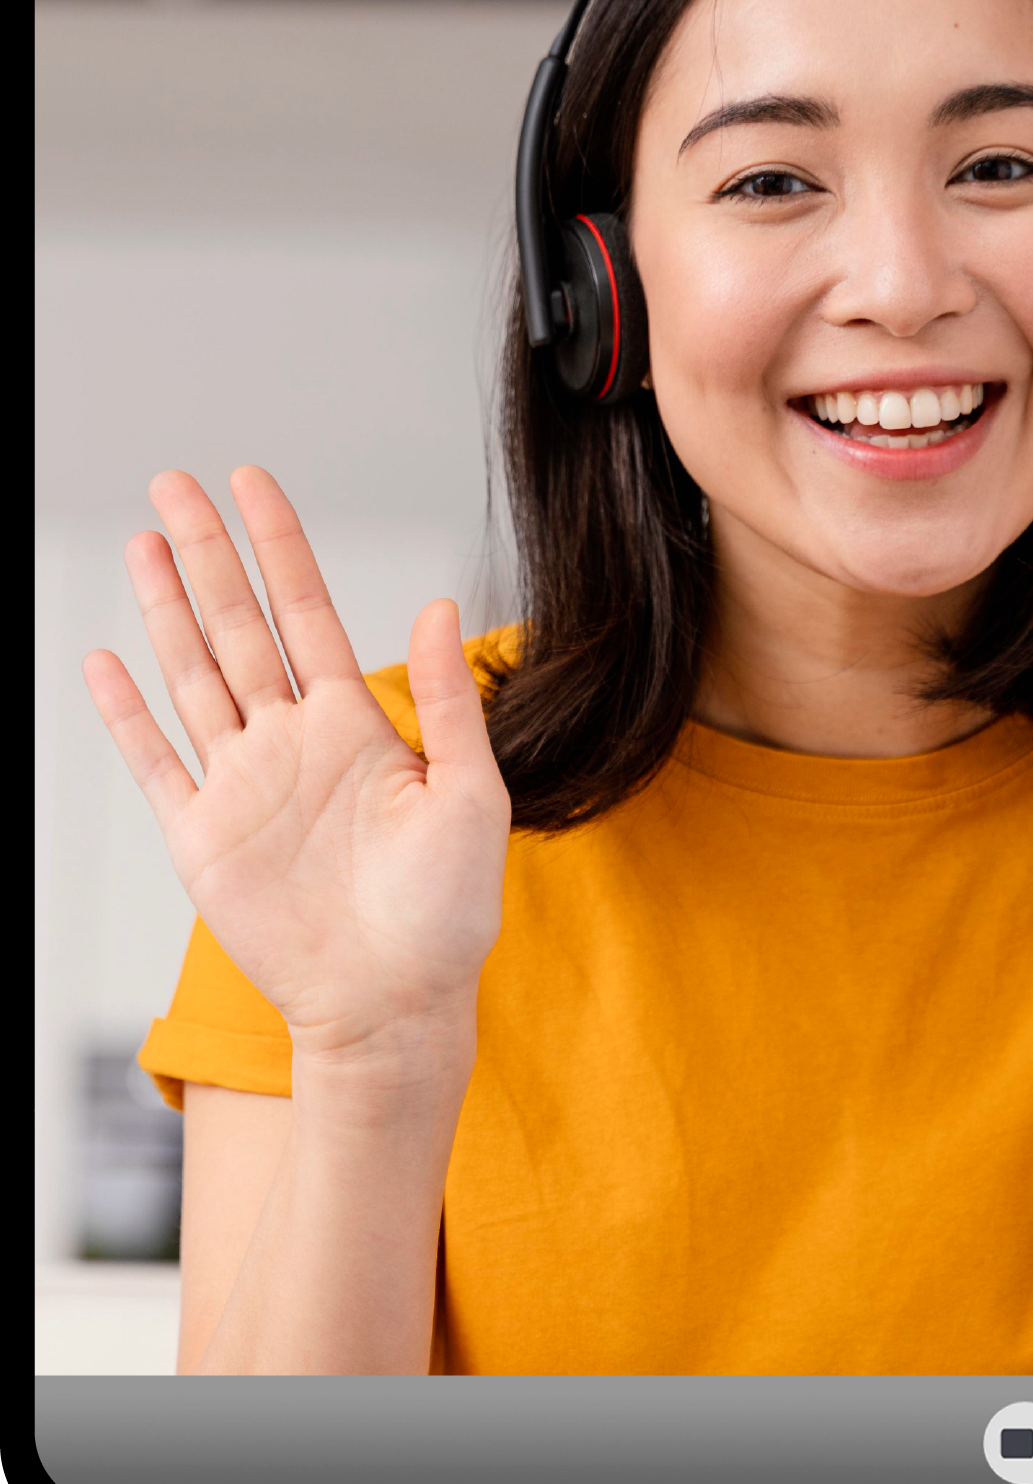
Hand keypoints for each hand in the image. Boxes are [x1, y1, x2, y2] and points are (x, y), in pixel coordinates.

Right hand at [80, 468, 511, 1073]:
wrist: (395, 1001)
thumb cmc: (448, 911)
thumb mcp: (472, 792)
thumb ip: (448, 701)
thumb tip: (440, 606)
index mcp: (356, 726)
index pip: (306, 611)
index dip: (279, 546)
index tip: (252, 482)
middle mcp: (292, 742)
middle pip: (237, 625)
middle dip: (207, 554)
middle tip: (175, 482)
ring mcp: (242, 784)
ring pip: (192, 674)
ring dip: (165, 610)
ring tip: (143, 541)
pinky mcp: (202, 836)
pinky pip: (155, 761)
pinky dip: (128, 713)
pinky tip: (108, 660)